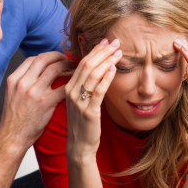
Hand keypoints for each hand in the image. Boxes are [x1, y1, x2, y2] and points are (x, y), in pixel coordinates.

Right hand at [0, 51, 73, 151]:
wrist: (12, 137)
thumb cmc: (13, 119)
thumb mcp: (12, 95)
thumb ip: (23, 83)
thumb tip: (37, 73)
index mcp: (14, 79)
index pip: (33, 59)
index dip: (46, 56)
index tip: (55, 59)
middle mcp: (23, 82)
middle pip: (44, 59)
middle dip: (59, 56)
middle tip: (68, 59)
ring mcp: (34, 91)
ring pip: (55, 68)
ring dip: (67, 66)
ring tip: (75, 68)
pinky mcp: (46, 102)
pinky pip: (63, 86)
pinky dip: (72, 83)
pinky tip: (76, 84)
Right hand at [64, 38, 122, 159]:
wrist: (79, 145)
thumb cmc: (82, 123)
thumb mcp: (79, 101)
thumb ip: (84, 86)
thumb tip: (97, 69)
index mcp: (68, 88)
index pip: (81, 63)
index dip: (94, 51)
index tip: (106, 41)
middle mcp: (71, 93)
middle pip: (87, 65)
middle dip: (102, 51)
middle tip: (115, 42)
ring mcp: (79, 102)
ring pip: (92, 75)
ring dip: (107, 61)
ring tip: (119, 53)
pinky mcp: (89, 112)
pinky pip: (98, 91)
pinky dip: (106, 79)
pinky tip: (114, 70)